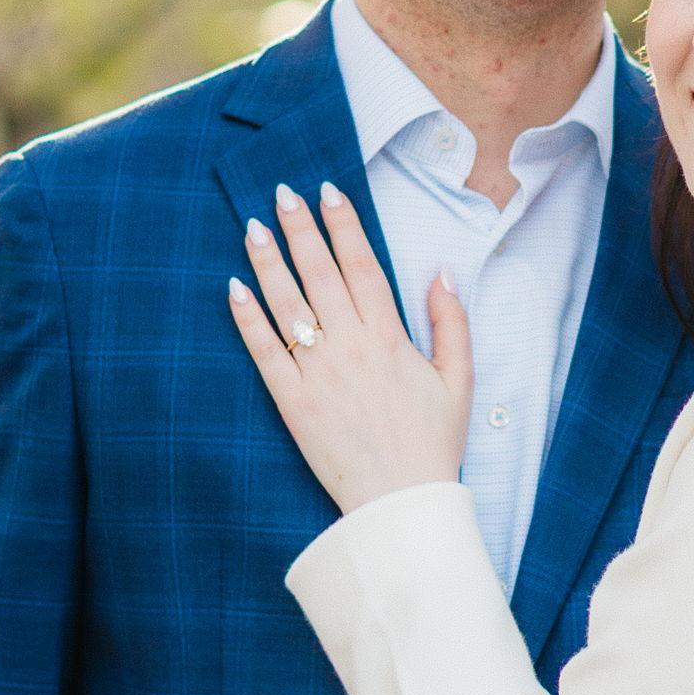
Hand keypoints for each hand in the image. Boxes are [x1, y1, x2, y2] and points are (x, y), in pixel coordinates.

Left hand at [228, 180, 471, 511]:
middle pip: (320, 274)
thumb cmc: (432, 443)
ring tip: (253, 226)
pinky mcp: (291, 403)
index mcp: (390, 339)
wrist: (400, 502)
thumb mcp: (459, 380)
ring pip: (287, 305)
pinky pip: (263, 352)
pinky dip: (247, 318)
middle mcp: (350, 348)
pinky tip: (234, 287)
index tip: (329, 191)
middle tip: (282, 192)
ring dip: (268, 262)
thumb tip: (442, 272)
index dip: (344, 225)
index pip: (362, 266)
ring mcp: (317, 375)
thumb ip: (452, 322)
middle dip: (301, 228)